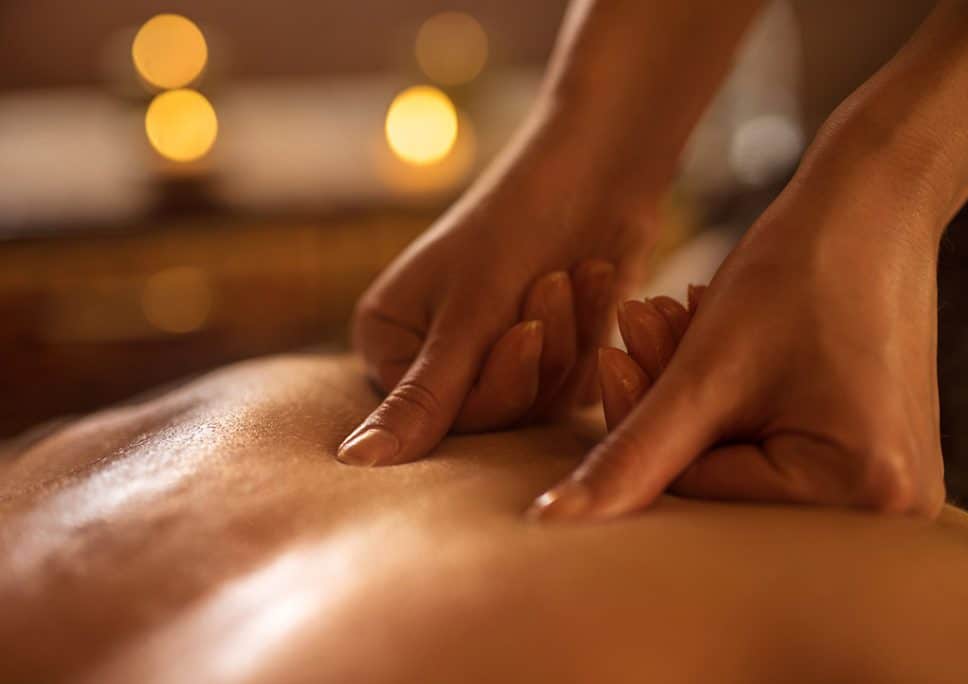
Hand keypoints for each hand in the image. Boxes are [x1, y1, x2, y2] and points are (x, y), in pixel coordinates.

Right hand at [337, 124, 659, 465]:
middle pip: (490, 417)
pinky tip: (592, 280)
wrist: (599, 166)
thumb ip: (421, 399)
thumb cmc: (519, 225)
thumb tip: (357, 464)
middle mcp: (432, 356)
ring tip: (572, 272)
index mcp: (388, 341)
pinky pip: (571, 388)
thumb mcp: (468, 314)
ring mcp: (488, 355)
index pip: (439, 418)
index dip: (496, 384)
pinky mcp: (543, 355)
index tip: (525, 329)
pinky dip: (588, 338)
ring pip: (536, 405)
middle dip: (537, 357)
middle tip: (551, 283)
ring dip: (568, 341)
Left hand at [530, 204, 947, 520]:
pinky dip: (733, 397)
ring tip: (668, 318)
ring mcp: (889, 484)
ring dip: (695, 395)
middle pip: (728, 481)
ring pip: (746, 457)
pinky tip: (711, 337)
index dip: (641, 430)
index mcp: (860, 494)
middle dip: (670, 408)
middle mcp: (892, 511)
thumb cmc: (800, 271)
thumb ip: (631, 454)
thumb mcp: (706, 371)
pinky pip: (778, 442)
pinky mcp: (875, 455)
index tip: (608, 358)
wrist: (875, 206)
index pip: (703, 492)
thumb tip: (555, 520)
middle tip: (634, 328)